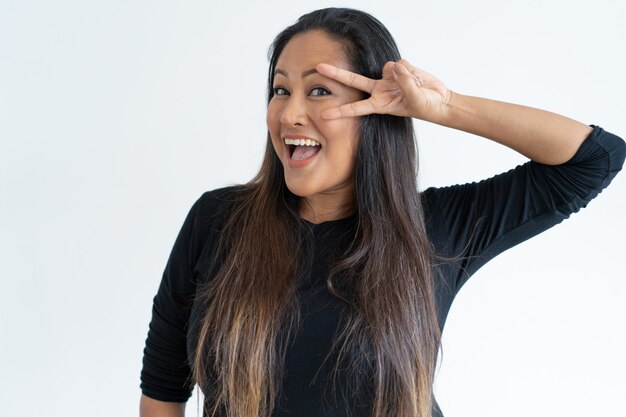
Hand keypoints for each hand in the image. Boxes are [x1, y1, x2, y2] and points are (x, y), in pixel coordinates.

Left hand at [316, 60, 450, 121]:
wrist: (438, 100)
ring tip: (415, 85)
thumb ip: (405, 84)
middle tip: (318, 67)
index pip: (356, 108)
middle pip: (353, 80)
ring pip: (388, 67)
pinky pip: (401, 63)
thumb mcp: (415, 99)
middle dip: (336, 74)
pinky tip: (417, 78)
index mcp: (380, 104)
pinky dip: (411, 69)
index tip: (323, 116)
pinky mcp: (398, 68)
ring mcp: (388, 79)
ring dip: (403, 74)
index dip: (340, 111)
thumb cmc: (426, 106)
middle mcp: (380, 90)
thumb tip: (396, 68)